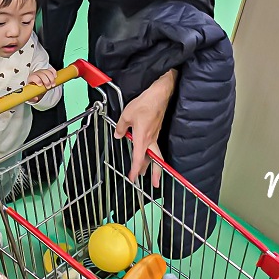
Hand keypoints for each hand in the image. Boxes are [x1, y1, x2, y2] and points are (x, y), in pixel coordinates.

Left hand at [29, 67, 56, 102]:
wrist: (37, 86)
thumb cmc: (34, 90)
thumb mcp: (31, 95)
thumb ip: (32, 98)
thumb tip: (35, 98)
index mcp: (31, 78)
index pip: (34, 77)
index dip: (38, 80)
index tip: (41, 85)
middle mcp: (37, 74)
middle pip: (42, 74)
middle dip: (46, 81)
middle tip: (48, 87)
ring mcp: (42, 72)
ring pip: (47, 72)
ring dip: (51, 78)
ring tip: (53, 84)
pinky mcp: (47, 71)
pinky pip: (51, 70)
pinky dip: (54, 73)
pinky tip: (55, 77)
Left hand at [115, 69, 176, 187]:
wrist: (160, 94)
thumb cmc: (145, 103)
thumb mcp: (126, 115)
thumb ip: (121, 127)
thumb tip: (119, 135)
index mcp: (142, 139)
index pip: (139, 159)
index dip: (135, 170)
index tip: (132, 178)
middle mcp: (151, 139)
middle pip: (154, 161)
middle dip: (154, 173)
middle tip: (154, 184)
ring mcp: (155, 135)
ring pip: (156, 154)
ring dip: (154, 165)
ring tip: (152, 173)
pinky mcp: (157, 129)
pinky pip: (155, 145)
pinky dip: (153, 153)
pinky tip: (149, 153)